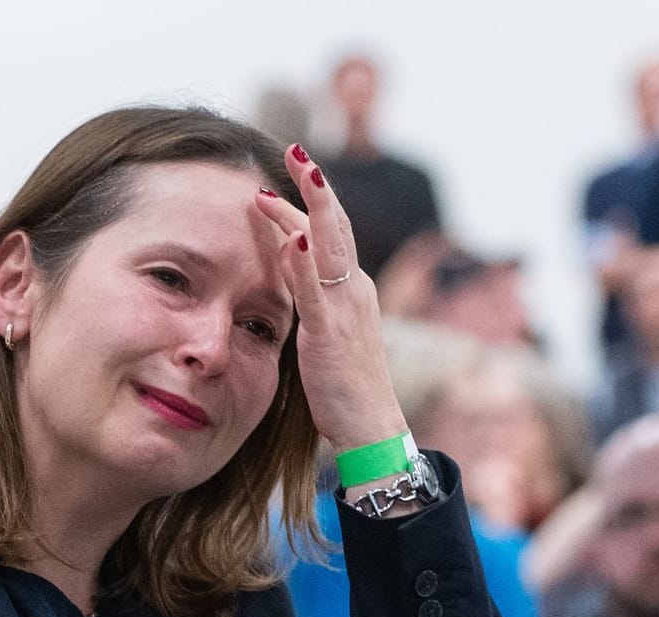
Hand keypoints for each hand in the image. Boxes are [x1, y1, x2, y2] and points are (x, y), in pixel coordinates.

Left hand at [252, 144, 409, 454]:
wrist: (370, 425)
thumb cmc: (344, 385)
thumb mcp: (323, 330)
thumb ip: (308, 294)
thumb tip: (287, 259)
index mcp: (352, 288)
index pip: (330, 233)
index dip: (310, 201)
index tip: (287, 173)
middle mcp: (354, 289)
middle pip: (334, 226)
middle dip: (315, 185)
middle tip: (294, 149)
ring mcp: (345, 309)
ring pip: (330, 246)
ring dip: (314, 206)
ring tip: (301, 169)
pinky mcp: (330, 334)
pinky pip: (317, 293)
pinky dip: (306, 263)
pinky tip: (293, 239)